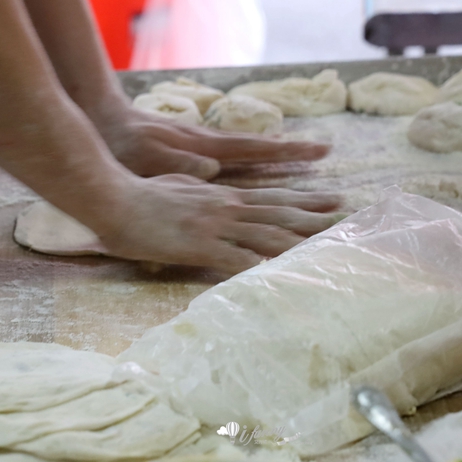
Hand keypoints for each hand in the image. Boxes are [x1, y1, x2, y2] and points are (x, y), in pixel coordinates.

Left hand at [90, 101, 331, 179]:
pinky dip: (251, 155)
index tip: (318, 150)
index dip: (287, 152)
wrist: (103, 118)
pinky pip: (231, 153)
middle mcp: (208, 143)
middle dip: (292, 150)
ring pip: (247, 148)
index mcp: (204, 148)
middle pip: (259, 146)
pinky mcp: (190, 148)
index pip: (254, 149)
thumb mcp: (145, 157)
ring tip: (302, 156)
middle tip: (326, 151)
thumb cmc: (122, 143)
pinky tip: (255, 161)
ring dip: (275, 153)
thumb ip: (177, 163)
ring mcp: (200, 144)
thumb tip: (212, 170)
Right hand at [98, 174, 341, 273]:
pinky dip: (266, 269)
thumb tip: (209, 183)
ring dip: (303, 240)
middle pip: (280, 212)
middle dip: (315, 215)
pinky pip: (241, 261)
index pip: (271, 197)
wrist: (114, 198)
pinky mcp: (203, 246)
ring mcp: (217, 226)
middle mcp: (226, 208)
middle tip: (347, 216)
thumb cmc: (137, 194)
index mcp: (221, 196)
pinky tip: (287, 277)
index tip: (328, 198)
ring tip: (330, 244)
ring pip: (270, 235)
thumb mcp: (175, 185)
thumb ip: (196, 187)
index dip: (302, 199)